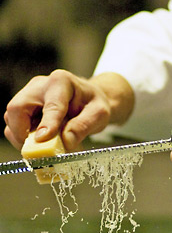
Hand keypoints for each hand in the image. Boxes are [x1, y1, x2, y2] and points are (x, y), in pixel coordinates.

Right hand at [4, 69, 133, 150]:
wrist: (89, 100)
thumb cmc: (93, 104)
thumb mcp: (99, 114)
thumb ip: (83, 126)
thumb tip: (66, 142)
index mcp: (61, 82)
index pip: (51, 105)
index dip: (47, 124)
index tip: (44, 139)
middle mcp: (39, 86)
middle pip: (18, 108)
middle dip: (23, 132)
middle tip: (38, 150)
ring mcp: (28, 96)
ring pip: (11, 118)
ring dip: (23, 137)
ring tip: (44, 147)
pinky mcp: (24, 108)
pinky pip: (14, 125)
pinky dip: (24, 138)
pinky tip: (41, 143)